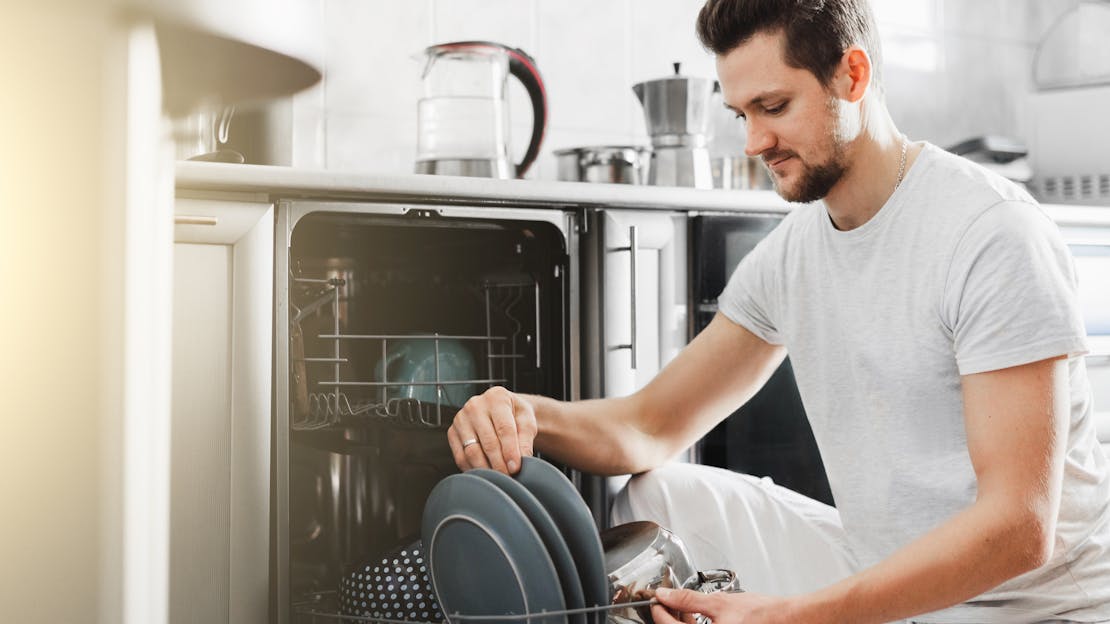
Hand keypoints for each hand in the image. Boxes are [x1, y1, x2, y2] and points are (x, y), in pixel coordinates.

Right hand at [447, 386, 536, 473]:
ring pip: (472, 451)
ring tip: (498, 477)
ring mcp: (461, 419)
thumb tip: (522, 458)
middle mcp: (475, 406)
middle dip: (499, 463)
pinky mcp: (452, 433)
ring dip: (486, 469)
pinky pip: (461, 457)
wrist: (502, 410)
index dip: (510, 451)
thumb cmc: (515, 415)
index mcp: (496, 398)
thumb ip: (525, 439)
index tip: (515, 467)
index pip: (504, 429)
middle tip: (508, 476)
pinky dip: (473, 469)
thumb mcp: (527, 421)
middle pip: (487, 442)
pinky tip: (485, 473)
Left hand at [651, 588, 789, 623]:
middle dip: (671, 616)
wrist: (788, 620)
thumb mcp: (719, 602)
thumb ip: (689, 599)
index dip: (660, 612)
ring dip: (683, 621)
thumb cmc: (762, 615)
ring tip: (682, 605)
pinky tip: (697, 614)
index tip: (656, 600)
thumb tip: (666, 595)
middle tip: (666, 600)